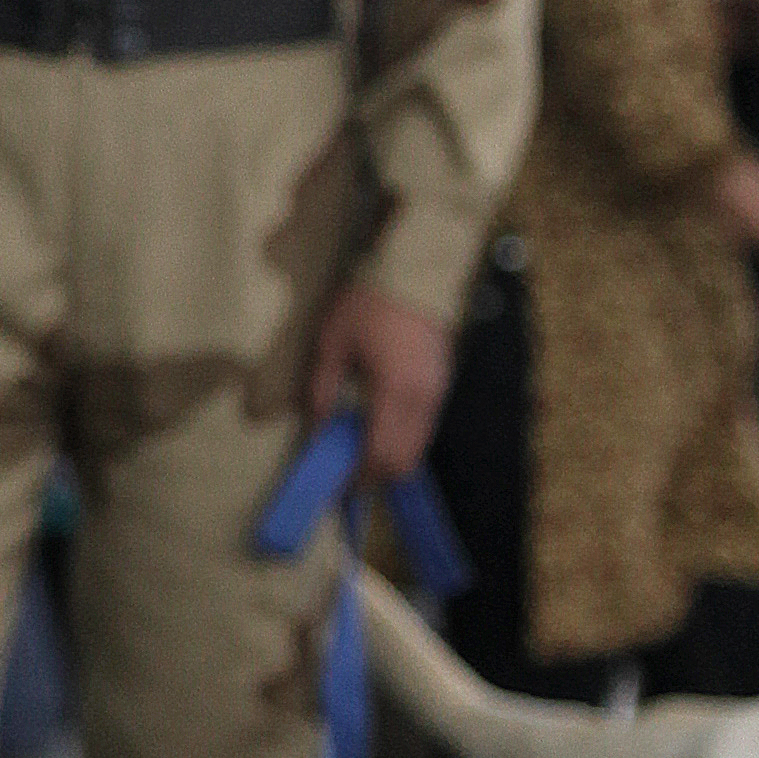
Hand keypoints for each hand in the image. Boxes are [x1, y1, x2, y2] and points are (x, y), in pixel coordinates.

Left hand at [303, 279, 454, 483]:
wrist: (415, 269)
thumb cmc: (368, 303)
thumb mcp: (331, 343)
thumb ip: (322, 390)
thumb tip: (315, 431)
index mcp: (395, 391)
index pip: (381, 455)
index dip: (358, 479)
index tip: (335, 488)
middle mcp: (423, 399)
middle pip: (404, 461)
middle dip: (375, 477)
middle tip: (345, 480)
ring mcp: (438, 392)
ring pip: (418, 447)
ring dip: (389, 460)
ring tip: (356, 458)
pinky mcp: (442, 383)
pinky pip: (424, 428)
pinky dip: (401, 440)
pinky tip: (375, 432)